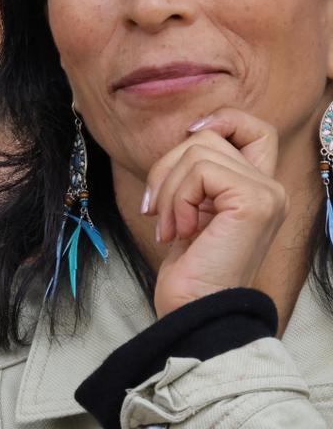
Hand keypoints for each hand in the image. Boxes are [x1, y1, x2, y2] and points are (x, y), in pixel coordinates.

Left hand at [143, 108, 286, 317]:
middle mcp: (271, 187)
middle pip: (208, 136)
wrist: (195, 309)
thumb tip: (190, 132)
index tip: (188, 136)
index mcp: (257, 188)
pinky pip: (200, 170)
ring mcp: (267, 194)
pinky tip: (180, 232)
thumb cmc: (190, 267)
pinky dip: (177, 198)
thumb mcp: (192, 208)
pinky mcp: (254, 202)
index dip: (222, 120)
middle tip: (158, 210)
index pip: (254, 128)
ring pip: (198, 150)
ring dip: (169, 188)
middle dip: (167, 168)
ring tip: (171, 227)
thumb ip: (200, 173)